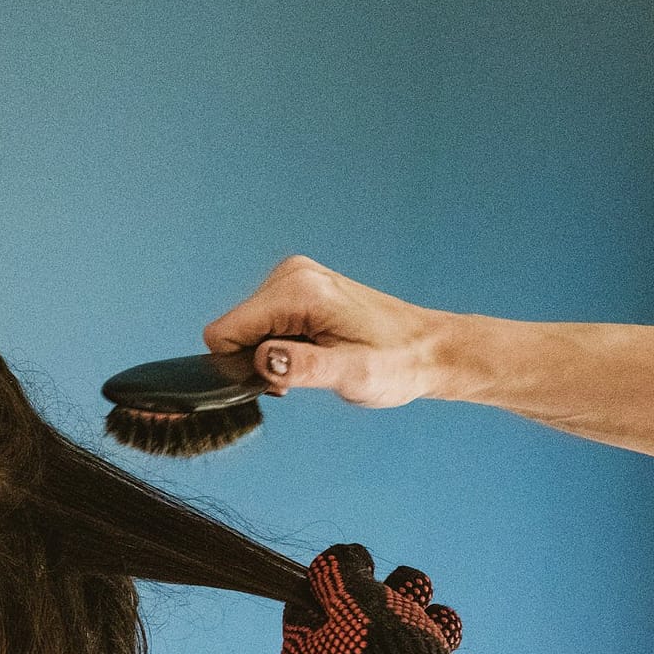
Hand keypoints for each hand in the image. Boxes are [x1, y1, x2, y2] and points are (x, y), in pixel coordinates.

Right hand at [204, 256, 448, 407]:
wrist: (430, 348)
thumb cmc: (398, 363)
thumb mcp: (352, 374)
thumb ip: (302, 367)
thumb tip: (260, 361)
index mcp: (298, 292)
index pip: (223, 332)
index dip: (243, 365)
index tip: (284, 378)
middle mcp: (291, 275)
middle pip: (234, 329)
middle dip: (258, 360)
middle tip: (306, 372)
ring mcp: (294, 277)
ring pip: (247, 328)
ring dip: (271, 353)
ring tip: (315, 360)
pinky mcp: (299, 286)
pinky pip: (263, 322)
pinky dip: (281, 343)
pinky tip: (314, 349)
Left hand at [281, 544, 535, 653]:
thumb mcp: (351, 597)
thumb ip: (340, 570)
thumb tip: (343, 557)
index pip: (310, 604)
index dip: (340, 578)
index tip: (366, 567)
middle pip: (363, 622)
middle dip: (398, 597)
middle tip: (416, 589)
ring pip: (403, 646)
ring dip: (430, 624)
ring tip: (442, 625)